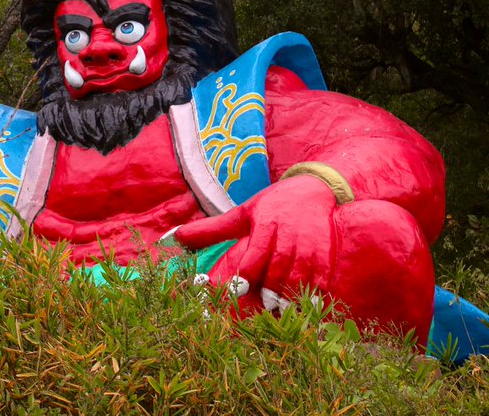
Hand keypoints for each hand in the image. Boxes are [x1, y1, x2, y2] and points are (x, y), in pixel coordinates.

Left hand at [173, 175, 338, 311]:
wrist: (313, 189)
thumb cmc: (271, 205)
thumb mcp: (241, 214)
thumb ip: (211, 230)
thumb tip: (175, 237)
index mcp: (265, 225)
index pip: (256, 252)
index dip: (248, 272)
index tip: (238, 290)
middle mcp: (288, 235)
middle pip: (280, 266)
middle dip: (273, 287)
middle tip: (265, 306)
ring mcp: (309, 245)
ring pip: (303, 274)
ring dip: (294, 294)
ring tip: (283, 311)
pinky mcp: (325, 253)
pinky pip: (323, 276)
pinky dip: (318, 293)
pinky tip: (310, 309)